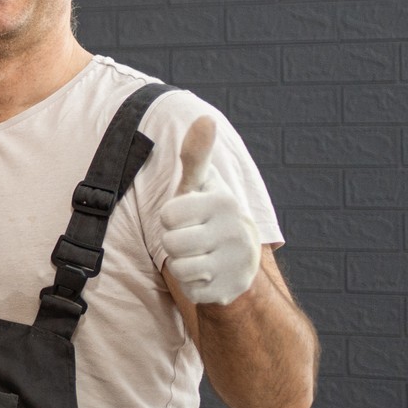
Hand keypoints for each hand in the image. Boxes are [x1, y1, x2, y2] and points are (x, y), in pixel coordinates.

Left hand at [160, 117, 260, 305]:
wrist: (239, 262)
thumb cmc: (208, 214)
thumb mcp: (201, 185)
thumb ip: (196, 155)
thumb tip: (204, 117)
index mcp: (225, 202)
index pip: (168, 214)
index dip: (171, 217)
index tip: (188, 217)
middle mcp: (236, 231)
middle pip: (170, 241)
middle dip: (174, 241)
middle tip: (193, 238)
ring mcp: (236, 263)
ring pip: (178, 266)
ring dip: (181, 262)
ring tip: (199, 255)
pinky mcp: (230, 290)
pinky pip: (189, 289)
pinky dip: (193, 283)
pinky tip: (208, 274)